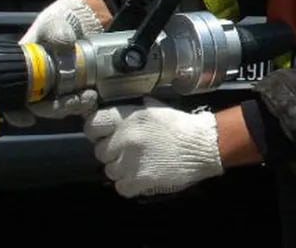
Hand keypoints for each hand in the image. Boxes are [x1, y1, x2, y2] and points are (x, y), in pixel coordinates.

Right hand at [3, 0, 105, 126]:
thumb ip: (56, 30)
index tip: (27, 118)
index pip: (11, 96)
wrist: (85, 23)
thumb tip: (63, 42)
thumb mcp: (55, 22)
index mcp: (23, 69)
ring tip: (89, 96)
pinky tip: (92, 99)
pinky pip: (77, 106)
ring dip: (73, 106)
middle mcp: (37, 84)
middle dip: (56, 108)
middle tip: (75, 99)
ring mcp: (56, 89)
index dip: (15, 112)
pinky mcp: (75, 91)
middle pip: (39, 107)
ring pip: (59, 108)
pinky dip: (84, 105)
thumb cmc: (60, 22)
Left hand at [83, 98, 223, 197]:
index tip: (103, 136)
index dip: (97, 132)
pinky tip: (141, 176)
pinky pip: (121, 187)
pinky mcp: (138, 180)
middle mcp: (124, 138)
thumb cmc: (181, 126)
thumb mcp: (156, 109)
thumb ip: (135, 111)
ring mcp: (130, 161)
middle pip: (101, 152)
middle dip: (113, 152)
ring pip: (110, 171)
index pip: (93, 125)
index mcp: (127, 117)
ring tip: (138, 165)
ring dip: (121, 169)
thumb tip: (120, 113)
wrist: (202, 145)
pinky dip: (129, 184)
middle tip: (128, 152)